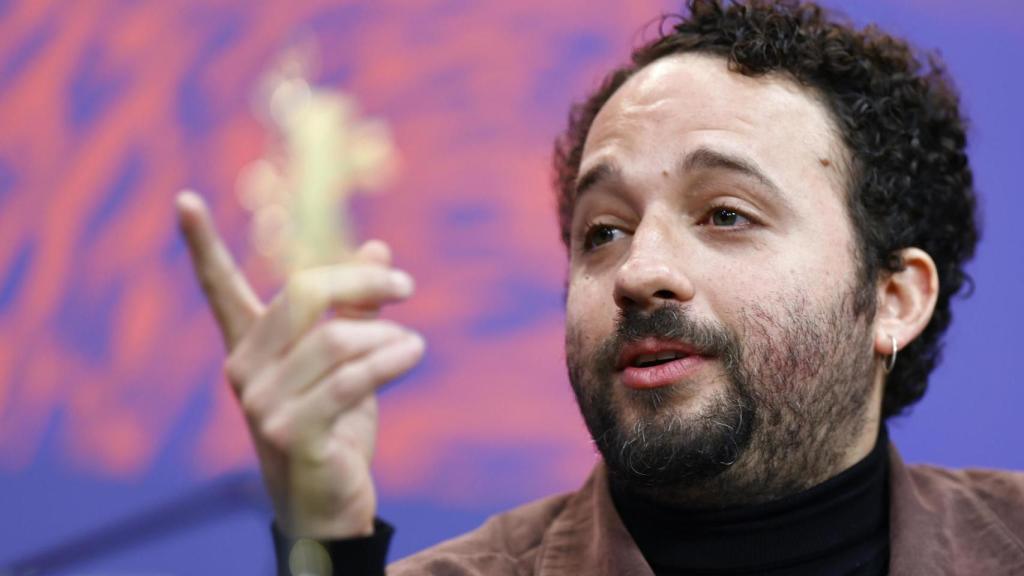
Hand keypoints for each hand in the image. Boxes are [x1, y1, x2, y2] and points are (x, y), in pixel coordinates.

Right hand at [175, 191, 424, 538]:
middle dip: (363, 281)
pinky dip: (392, 360)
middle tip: (406, 287)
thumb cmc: (335, 427)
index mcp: (249, 348)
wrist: (328, 504)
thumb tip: (377, 246)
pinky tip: (414, 353)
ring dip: (389, 336)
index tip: (185, 199)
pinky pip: (352, 378)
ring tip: (414, 345)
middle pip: (304, 293)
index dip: (203, 246)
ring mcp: (262, 403)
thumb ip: (356, 307)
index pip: (220, 290)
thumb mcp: (346, 361)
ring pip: (338, 338)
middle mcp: (244, 370)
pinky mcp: (292, 431)